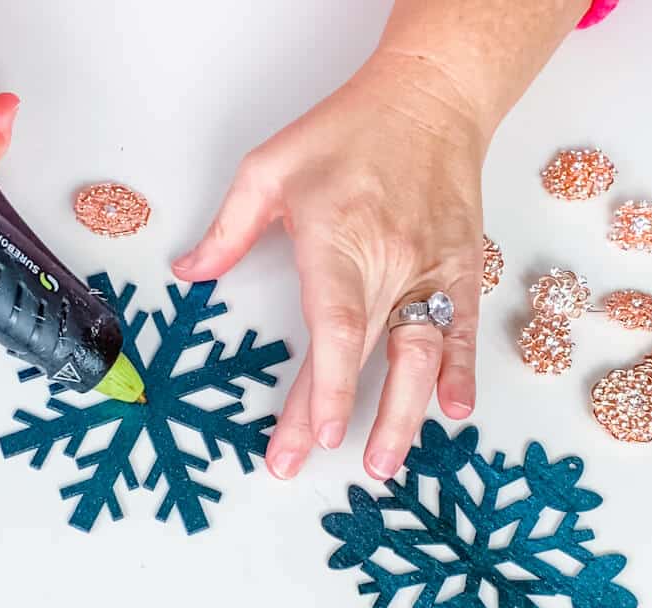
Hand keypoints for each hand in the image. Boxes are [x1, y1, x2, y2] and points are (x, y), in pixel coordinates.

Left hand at [174, 52, 487, 481]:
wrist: (430, 98)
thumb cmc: (350, 130)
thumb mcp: (269, 166)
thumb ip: (228, 228)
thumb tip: (190, 274)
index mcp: (339, 238)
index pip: (334, 326)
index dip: (327, 385)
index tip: (315, 435)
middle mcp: (390, 260)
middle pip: (363, 354)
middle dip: (337, 418)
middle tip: (305, 465)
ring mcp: (430, 268)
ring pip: (420, 355)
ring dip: (403, 414)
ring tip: (383, 464)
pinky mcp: (459, 269)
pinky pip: (461, 328)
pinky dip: (460, 371)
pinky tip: (454, 411)